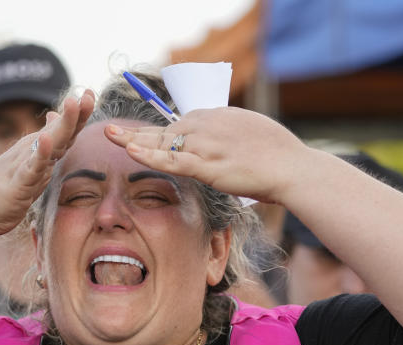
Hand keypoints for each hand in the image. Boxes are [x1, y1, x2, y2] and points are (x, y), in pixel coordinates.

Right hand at [0, 89, 95, 239]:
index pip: (65, 130)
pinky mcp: (19, 183)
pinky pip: (32, 167)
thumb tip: (55, 117)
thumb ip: (46, 144)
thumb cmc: (4, 188)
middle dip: (76, 113)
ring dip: (63, 125)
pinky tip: (46, 139)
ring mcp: (25, 165)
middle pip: (61, 131)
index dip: (80, 113)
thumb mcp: (30, 163)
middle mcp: (32, 152)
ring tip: (73, 104)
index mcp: (39, 149)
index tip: (91, 92)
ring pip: (50, 144)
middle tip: (89, 93)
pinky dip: (41, 153)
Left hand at [103, 107, 310, 203]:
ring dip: (133, 140)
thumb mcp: (247, 138)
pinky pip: (173, 160)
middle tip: (109, 131)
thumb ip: (226, 139)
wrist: (293, 168)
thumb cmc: (278, 158)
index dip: (155, 133)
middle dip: (135, 132)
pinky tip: (131, 150)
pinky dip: (150, 156)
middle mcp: (206, 126)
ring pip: (162, 142)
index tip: (136, 136)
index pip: (178, 124)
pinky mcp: (208, 165)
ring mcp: (205, 145)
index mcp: (215, 118)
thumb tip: (218, 148)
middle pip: (163, 130)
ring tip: (109, 136)